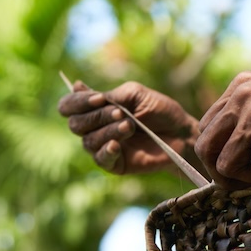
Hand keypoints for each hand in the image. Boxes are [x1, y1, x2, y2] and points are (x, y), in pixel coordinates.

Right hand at [58, 80, 201, 175]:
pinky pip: (100, 159)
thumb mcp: (135, 94)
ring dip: (108, 131)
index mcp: (96, 108)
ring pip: (88, 141)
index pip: (69, 106)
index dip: (77, 102)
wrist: (181, 132)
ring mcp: (103, 146)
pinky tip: (116, 145)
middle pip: (75, 124)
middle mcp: (94, 128)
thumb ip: (109, 95)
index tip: (100, 98)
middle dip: (96, 116)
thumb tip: (76, 86)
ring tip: (130, 126)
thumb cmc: (159, 110)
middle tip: (121, 113)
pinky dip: (106, 150)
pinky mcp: (114, 164)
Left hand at [195, 71, 250, 189]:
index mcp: (239, 86)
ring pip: (226, 165)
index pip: (205, 128)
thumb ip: (247, 121)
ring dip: (250, 176)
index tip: (233, 167)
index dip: (216, 153)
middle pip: (205, 147)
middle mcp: (241, 95)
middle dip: (221, 173)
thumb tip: (221, 162)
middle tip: (242, 182)